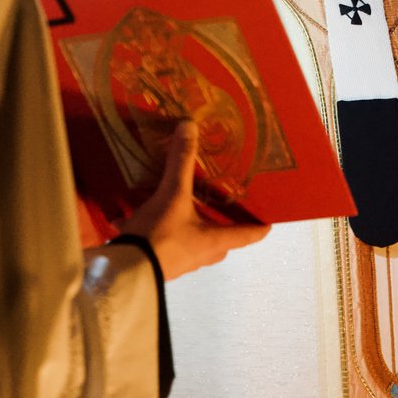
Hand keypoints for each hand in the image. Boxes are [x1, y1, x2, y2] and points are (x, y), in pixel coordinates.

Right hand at [118, 121, 269, 280]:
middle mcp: (202, 254)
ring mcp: (180, 261)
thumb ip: (181, 161)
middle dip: (224, 222)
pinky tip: (135, 215)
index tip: (271, 218)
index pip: (249, 235)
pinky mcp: (158, 262)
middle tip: (223, 201)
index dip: (261, 225)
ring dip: (191, 225)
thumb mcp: (172, 194)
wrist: (125, 271)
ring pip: (193, 241)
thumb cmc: (160, 235)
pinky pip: (164, 243)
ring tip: (183, 203)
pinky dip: (156, 229)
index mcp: (215, 241)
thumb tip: (190, 126)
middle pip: (222, 239)